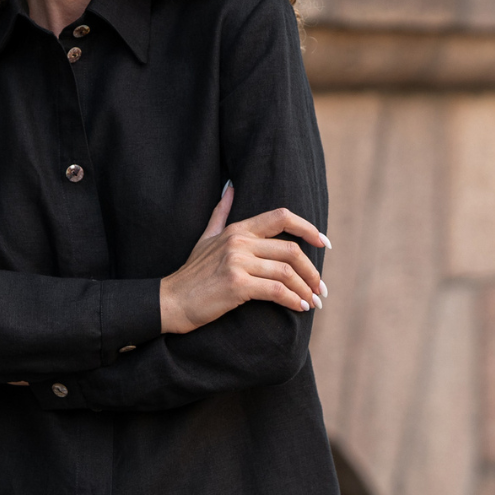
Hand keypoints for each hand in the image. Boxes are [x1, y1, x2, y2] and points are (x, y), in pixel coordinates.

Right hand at [159, 184, 329, 334]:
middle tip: (320, 288)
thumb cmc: (191, 273)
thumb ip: (221, 213)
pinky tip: (299, 307)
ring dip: (305, 289)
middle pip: (291, 250)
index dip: (308, 228)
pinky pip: (275, 290)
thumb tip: (230, 187)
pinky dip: (292, 300)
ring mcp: (237, 262)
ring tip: (313, 302)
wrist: (170, 300)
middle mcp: (239, 242)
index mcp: (237, 229)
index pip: (281, 217)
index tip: (324, 244)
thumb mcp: (205, 238)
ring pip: (286, 272)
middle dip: (311, 272)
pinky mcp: (236, 285)